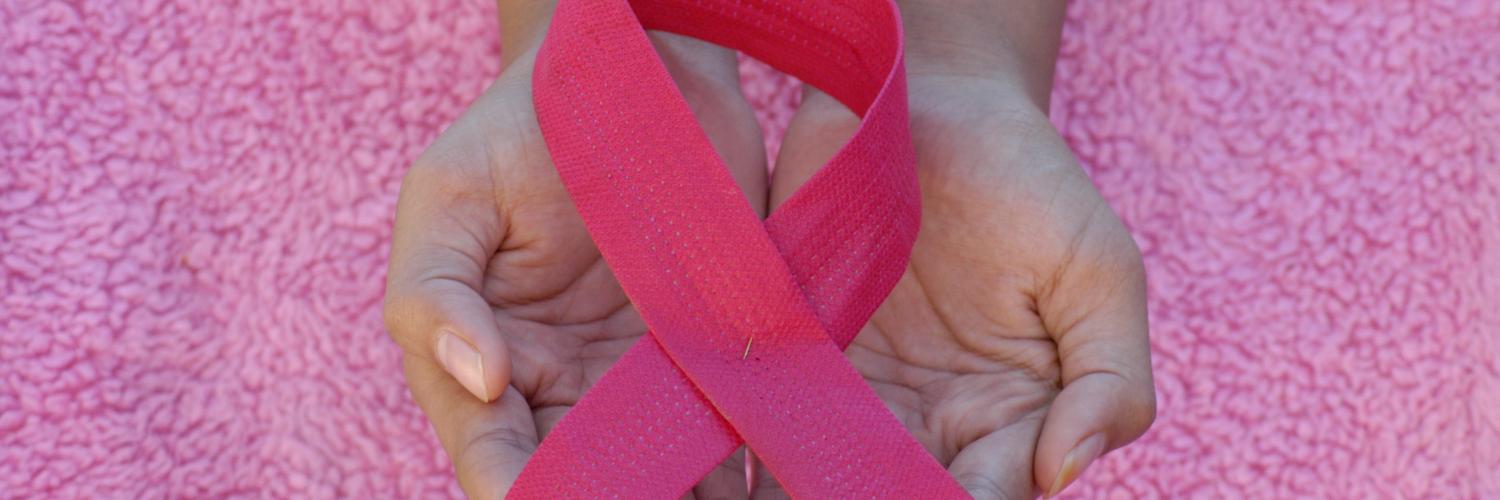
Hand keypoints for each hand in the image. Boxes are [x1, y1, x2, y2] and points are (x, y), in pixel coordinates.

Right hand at [382, 31, 768, 497]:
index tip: (541, 496)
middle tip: (648, 498)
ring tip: (707, 498)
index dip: (516, 485)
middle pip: (579, 477)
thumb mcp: (450, 195)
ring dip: (677, 494)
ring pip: (655, 474)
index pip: (492, 451)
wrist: (636, 80)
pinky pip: (724, 434)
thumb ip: (437, 290)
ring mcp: (641, 383)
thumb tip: (481, 380)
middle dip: (606, 496)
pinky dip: (741, 469)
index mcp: (484, 365)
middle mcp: (562, 391)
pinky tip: (765, 481)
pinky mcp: (710, 363)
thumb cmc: (520, 132)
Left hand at [760, 16, 1156, 497]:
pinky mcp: (789, 354)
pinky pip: (767, 415)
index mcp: (1009, 422)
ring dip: (805, 484)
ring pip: (826, 473)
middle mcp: (926, 425)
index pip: (987, 493)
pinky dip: (750, 447)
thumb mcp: (1099, 272)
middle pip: (898, 492)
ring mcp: (852, 395)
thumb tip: (1063, 474)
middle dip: (871, 493)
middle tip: (835, 488)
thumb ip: (1109, 380)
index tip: (943, 490)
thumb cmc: (1029, 184)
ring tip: (786, 485)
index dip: (960, 498)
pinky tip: (736, 470)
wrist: (930, 103)